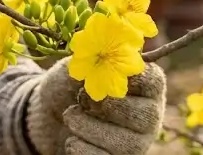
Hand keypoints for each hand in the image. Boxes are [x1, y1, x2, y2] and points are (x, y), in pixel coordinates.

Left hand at [26, 58, 165, 154]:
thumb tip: (99, 56)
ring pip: (124, 143)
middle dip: (109, 107)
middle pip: (146, 116)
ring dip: (87, 127)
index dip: (132, 79)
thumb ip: (88, 63)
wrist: (49, 115)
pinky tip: (71, 138)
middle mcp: (148, 116)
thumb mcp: (73, 69)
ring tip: (70, 115)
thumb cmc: (68, 86)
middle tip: (83, 99)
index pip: (154, 80)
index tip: (107, 75)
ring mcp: (136, 143)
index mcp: (142, 85)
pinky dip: (80, 147)